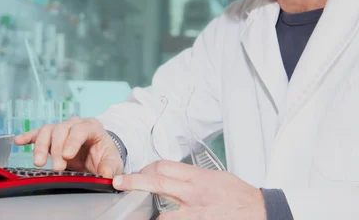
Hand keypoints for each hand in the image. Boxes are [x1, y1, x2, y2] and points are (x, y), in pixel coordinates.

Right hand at [13, 117, 123, 177]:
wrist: (99, 155)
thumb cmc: (105, 156)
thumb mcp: (113, 162)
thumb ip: (110, 168)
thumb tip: (106, 175)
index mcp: (91, 127)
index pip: (80, 129)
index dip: (72, 141)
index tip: (67, 156)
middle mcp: (74, 124)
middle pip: (61, 129)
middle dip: (57, 149)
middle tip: (57, 168)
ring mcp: (61, 129)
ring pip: (47, 131)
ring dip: (41, 146)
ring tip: (39, 162)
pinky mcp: (51, 137)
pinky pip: (37, 134)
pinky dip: (27, 137)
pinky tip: (18, 141)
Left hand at [113, 161, 265, 219]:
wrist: (263, 212)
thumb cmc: (240, 197)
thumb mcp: (215, 177)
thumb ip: (192, 177)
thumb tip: (170, 176)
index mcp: (198, 178)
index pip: (164, 167)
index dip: (146, 169)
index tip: (138, 173)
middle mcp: (195, 195)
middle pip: (157, 182)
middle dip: (134, 182)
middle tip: (119, 183)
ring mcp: (196, 214)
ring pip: (163, 214)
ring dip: (155, 215)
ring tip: (148, 214)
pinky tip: (164, 219)